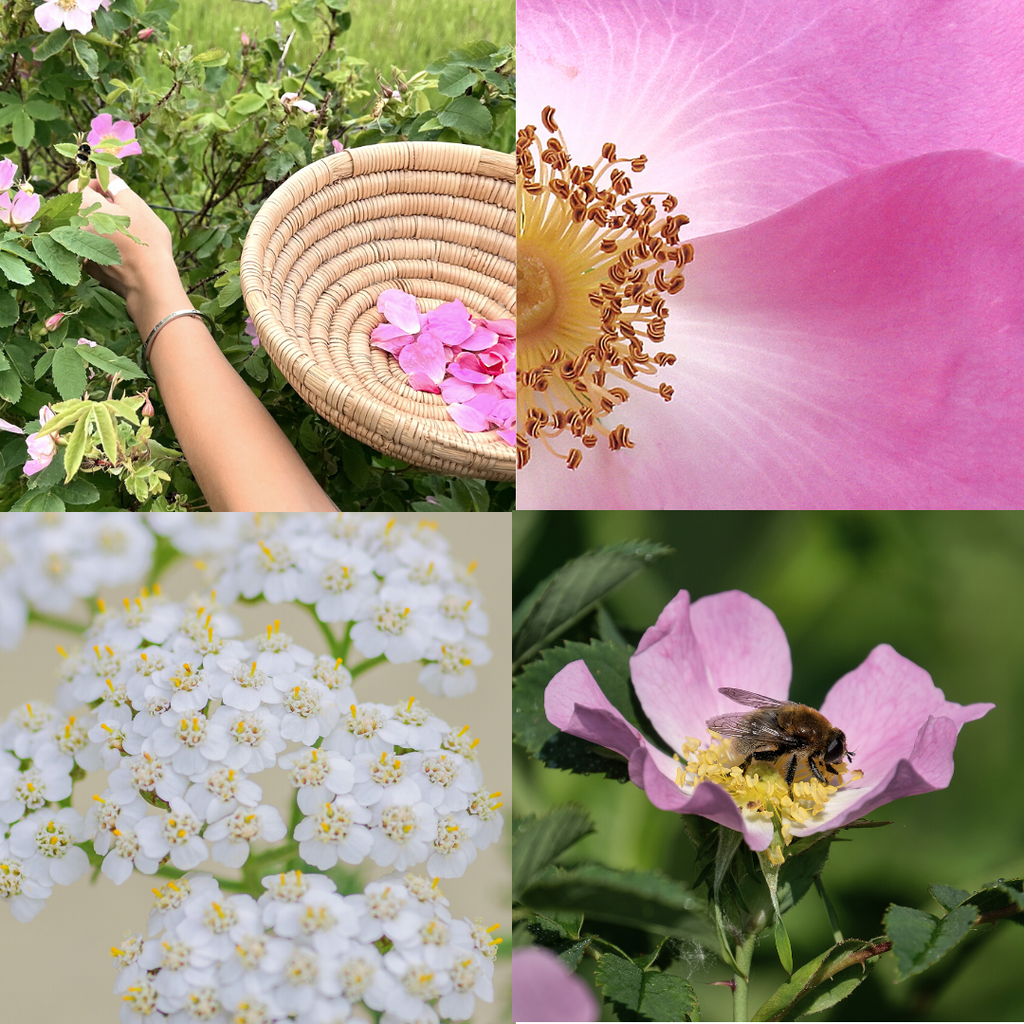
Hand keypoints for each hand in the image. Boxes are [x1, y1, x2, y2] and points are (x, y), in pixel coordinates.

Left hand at [68, 175, 183, 331]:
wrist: (149, 281)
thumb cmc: (146, 240)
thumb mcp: (136, 204)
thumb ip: (116, 186)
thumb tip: (105, 177)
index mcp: (84, 206)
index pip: (77, 184)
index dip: (94, 184)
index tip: (111, 191)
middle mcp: (74, 226)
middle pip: (81, 208)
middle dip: (98, 206)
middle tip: (121, 214)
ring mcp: (78, 249)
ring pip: (86, 229)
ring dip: (100, 227)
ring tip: (123, 235)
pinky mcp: (88, 266)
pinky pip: (91, 249)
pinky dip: (102, 247)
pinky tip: (121, 253)